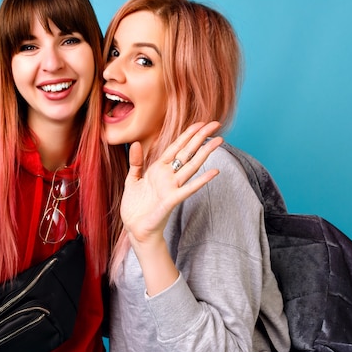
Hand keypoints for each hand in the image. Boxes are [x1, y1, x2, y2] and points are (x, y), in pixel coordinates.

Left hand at [120, 121, 222, 246]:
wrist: (135, 228)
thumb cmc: (135, 207)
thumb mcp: (133, 180)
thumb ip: (136, 162)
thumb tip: (136, 143)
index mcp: (158, 170)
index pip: (176, 148)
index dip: (187, 135)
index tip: (200, 123)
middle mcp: (168, 176)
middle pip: (187, 152)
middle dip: (200, 137)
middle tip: (215, 124)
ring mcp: (172, 187)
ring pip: (191, 166)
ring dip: (205, 153)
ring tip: (219, 141)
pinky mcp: (172, 200)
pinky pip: (189, 188)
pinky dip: (202, 180)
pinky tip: (215, 172)